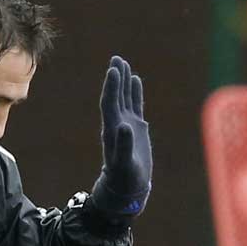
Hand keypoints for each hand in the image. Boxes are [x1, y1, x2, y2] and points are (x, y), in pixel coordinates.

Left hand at [91, 55, 151, 217]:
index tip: (114, 71)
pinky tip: (136, 79)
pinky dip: (135, 92)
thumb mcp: (124, 163)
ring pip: (124, 97)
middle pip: (115, 95)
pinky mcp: (136, 128)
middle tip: (116, 58)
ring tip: (123, 63)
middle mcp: (117, 123)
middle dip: (116, 78)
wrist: (127, 187)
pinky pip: (135, 105)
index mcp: (112, 129)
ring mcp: (126, 124)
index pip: (110, 103)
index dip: (112, 87)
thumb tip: (125, 126)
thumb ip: (123, 145)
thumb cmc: (124, 177)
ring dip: (123, 81)